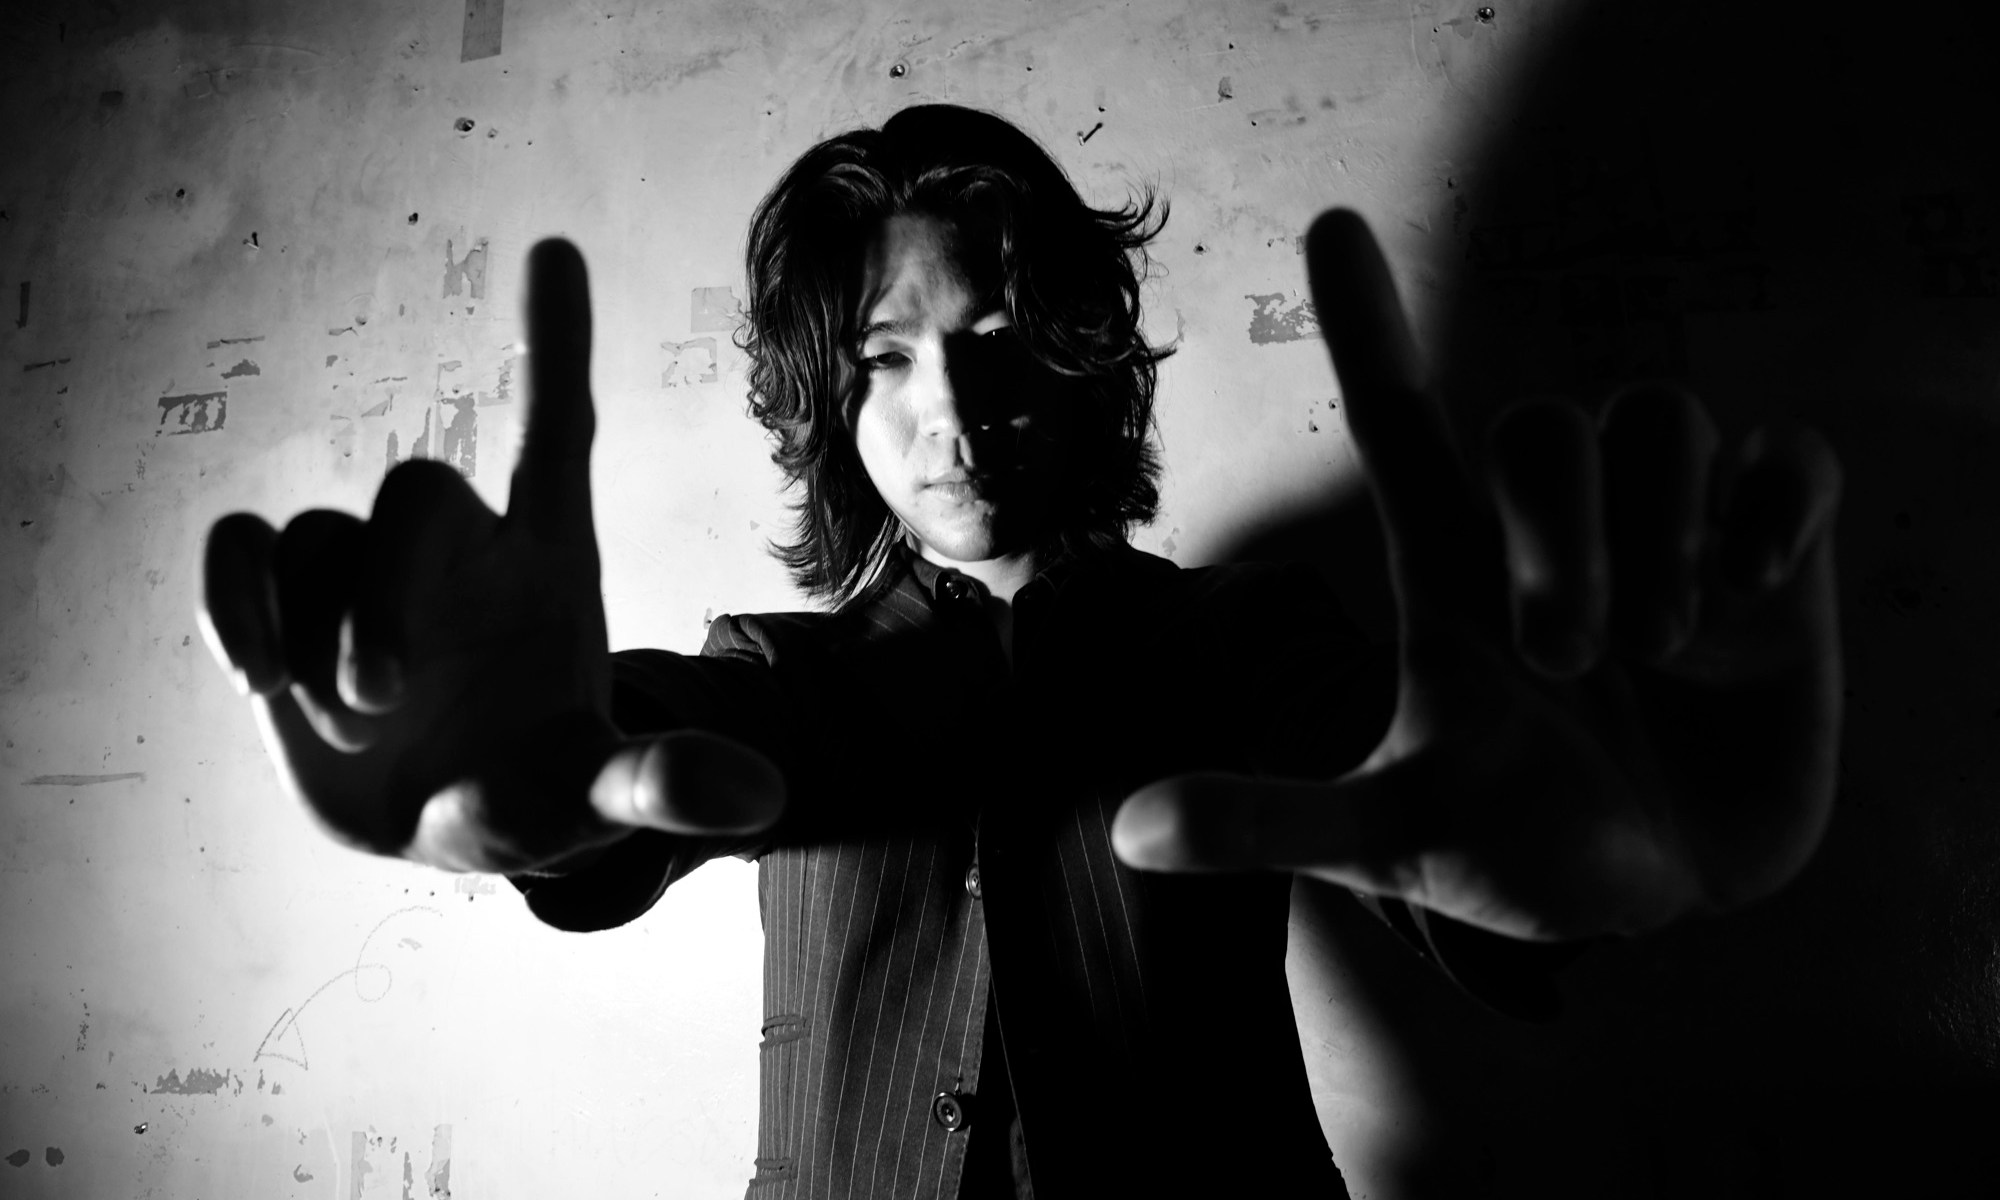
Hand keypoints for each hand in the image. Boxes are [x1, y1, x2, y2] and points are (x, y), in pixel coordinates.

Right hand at [197, 240, 782, 872]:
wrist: (447, 818)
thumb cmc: (538, 785)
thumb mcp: (600, 800)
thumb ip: (667, 787)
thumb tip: (761, 796)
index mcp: (548, 566)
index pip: (556, 433)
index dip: (555, 345)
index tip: (554, 249)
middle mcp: (457, 550)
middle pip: (415, 490)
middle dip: (387, 593)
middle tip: (389, 697)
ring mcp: (366, 572)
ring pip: (314, 538)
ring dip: (319, 635)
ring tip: (360, 723)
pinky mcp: (288, 604)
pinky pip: (240, 552)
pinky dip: (232, 603)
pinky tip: (261, 677)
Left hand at [1111, 211, 1842, 940]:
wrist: (1664, 895)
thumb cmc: (1517, 845)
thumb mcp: (1393, 839)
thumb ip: (1273, 820)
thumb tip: (1126, 830)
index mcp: (1451, 566)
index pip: (1399, 415)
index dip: (1367, 322)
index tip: (1329, 223)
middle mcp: (1555, 528)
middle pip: (1543, 427)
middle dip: (1557, 542)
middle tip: (1566, 658)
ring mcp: (1669, 532)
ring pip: (1662, 421)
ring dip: (1661, 538)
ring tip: (1658, 653)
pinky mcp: (1773, 560)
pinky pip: (1792, 461)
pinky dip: (1772, 514)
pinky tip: (1749, 597)